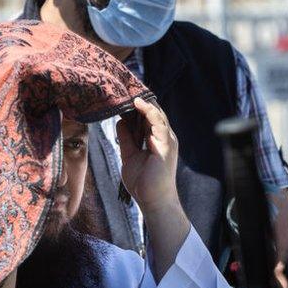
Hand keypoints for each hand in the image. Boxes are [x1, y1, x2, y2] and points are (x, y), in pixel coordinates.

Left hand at [116, 97, 179, 214]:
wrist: (153, 201)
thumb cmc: (144, 182)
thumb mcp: (130, 155)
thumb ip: (127, 139)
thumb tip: (120, 122)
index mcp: (158, 138)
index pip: (149, 116)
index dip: (138, 104)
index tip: (123, 94)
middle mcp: (164, 137)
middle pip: (154, 111)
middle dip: (140, 99)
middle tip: (125, 86)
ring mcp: (167, 140)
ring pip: (157, 114)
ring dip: (143, 102)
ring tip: (130, 91)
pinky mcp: (166, 146)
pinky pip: (158, 123)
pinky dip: (149, 111)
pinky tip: (138, 104)